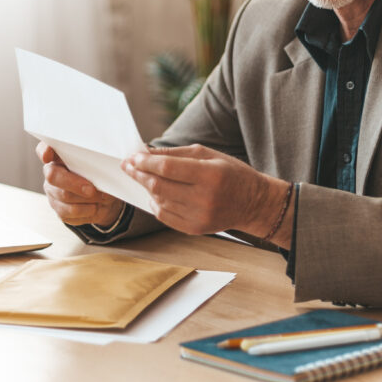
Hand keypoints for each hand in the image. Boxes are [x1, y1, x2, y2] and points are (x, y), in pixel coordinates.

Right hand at [37, 142, 124, 227]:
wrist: (104, 199)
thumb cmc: (100, 176)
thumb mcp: (100, 167)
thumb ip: (96, 165)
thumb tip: (101, 175)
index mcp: (60, 157)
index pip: (44, 149)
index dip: (44, 151)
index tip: (48, 155)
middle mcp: (52, 173)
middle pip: (53, 176)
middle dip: (74, 183)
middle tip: (92, 190)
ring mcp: (53, 193)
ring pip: (64, 196)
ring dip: (86, 199)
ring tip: (102, 198)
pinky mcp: (59, 210)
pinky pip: (70, 213)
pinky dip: (87, 211)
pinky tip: (96, 207)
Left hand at [122, 145, 292, 244]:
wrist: (253, 203)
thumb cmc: (231, 173)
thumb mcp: (208, 155)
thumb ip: (176, 154)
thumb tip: (146, 152)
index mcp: (209, 175)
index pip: (167, 169)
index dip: (145, 162)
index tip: (132, 157)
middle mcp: (204, 198)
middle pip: (159, 186)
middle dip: (139, 174)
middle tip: (128, 165)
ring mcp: (198, 217)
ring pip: (159, 201)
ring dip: (147, 188)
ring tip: (143, 177)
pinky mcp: (195, 229)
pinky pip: (165, 216)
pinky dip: (155, 204)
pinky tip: (155, 194)